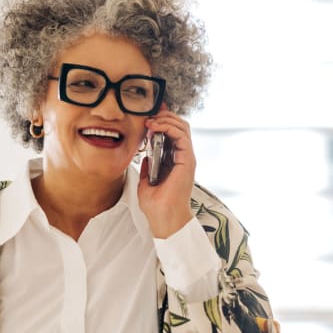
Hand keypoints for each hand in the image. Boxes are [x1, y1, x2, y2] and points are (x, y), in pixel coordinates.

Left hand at [137, 107, 195, 238]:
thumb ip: (147, 168)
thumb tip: (145, 157)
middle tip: (149, 114)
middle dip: (164, 116)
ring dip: (166, 119)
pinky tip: (156, 127)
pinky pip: (182, 136)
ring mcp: (186, 158)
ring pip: (182, 127)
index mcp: (174, 162)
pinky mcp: (187, 160)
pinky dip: (169, 127)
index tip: (148, 117)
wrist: (164, 218)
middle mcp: (183, 158)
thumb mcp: (146, 183)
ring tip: (151, 120)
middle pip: (179, 126)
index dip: (162, 121)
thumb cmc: (157, 206)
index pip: (172, 134)